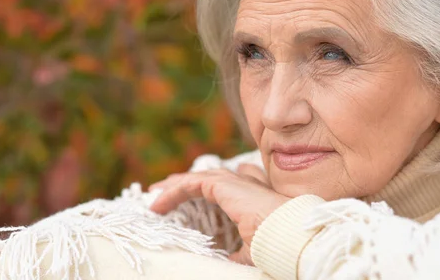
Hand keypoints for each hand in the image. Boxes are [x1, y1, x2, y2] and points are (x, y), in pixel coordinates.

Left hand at [148, 163, 289, 264]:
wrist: (284, 232)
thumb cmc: (275, 242)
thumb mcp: (251, 250)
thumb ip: (237, 251)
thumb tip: (226, 262)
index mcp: (251, 197)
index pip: (227, 185)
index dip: (206, 187)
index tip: (190, 198)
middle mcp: (243, 185)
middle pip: (208, 178)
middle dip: (184, 183)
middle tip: (164, 192)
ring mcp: (234, 181)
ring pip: (196, 178)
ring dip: (174, 186)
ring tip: (155, 195)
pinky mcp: (223, 184)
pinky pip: (190, 184)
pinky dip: (173, 192)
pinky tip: (158, 203)